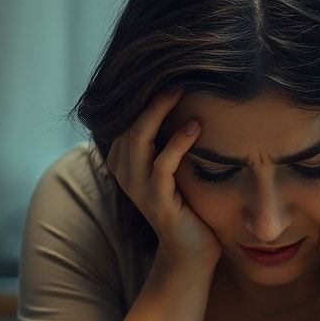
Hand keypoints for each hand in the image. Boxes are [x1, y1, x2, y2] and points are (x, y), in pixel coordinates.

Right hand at [106, 88, 221, 272]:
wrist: (191, 251)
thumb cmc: (187, 205)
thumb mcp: (175, 167)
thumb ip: (170, 140)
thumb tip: (187, 99)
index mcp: (125, 160)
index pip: (125, 117)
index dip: (140, 93)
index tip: (164, 69)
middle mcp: (124, 171)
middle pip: (129, 120)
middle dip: (149, 95)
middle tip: (175, 72)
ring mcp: (137, 186)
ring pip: (139, 137)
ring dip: (159, 110)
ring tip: (180, 89)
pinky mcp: (156, 199)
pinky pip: (162, 164)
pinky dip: (178, 142)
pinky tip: (195, 126)